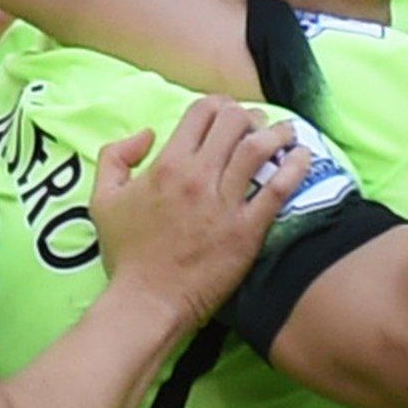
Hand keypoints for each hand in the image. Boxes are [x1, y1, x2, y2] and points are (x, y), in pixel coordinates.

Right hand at [90, 97, 312, 327]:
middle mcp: (199, 177)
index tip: (226, 113)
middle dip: (248, 115)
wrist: (147, 303)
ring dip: (277, 133)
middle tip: (257, 124)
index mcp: (167, 165)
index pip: (202, 112)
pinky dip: (295, 168)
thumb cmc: (126, 254)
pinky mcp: (247, 231)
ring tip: (287, 133)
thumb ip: (116, 156)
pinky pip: (278, 190)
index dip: (218, 104)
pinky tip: (304, 157)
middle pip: (235, 122)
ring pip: (260, 149)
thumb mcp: (103, 199)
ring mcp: (225, 204)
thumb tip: (146, 134)